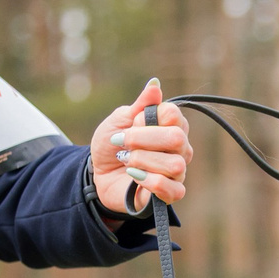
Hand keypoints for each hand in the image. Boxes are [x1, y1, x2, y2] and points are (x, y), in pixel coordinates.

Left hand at [88, 81, 191, 216]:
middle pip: (177, 139)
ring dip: (143, 162)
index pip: (174, 115)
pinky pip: (172, 189)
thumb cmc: (111, 146)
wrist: (98, 175)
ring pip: (175, 164)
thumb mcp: (119, 120)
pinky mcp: (171, 193)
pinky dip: (149, 181)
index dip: (148, 119)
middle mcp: (180, 147)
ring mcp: (178, 171)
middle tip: (125, 144)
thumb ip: (139, 105)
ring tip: (128, 162)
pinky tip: (135, 177)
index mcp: (170, 125)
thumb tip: (155, 84)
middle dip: (142, 140)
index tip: (132, 124)